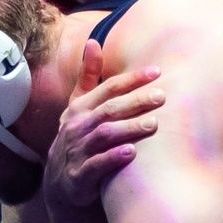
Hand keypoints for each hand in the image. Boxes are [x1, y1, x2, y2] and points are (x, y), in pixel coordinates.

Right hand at [45, 40, 163, 208]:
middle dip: (135, 102)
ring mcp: (78, 150)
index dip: (132, 79)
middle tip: (162, 96)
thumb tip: (93, 41)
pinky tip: (131, 153)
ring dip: (129, 129)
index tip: (157, 72)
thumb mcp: (79, 105)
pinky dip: (113, 158)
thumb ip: (89, 75)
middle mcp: (79, 126)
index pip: (109, 88)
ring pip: (104, 136)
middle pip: (109, 110)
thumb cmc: (78, 136)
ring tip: (153, 124)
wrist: (60, 181)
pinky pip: (97, 165)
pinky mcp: (80, 175)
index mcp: (81, 107)